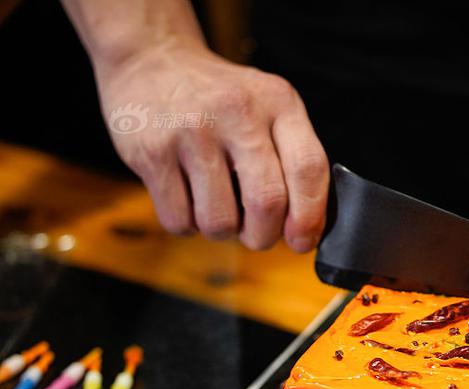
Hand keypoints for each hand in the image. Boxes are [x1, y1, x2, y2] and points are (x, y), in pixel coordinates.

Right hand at [96, 41, 327, 251]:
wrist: (151, 60)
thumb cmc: (223, 100)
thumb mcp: (269, 107)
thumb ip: (294, 157)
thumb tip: (308, 229)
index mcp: (278, 102)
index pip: (308, 168)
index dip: (310, 216)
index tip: (301, 241)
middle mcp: (237, 112)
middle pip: (267, 202)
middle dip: (264, 236)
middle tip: (256, 234)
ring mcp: (191, 131)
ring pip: (220, 220)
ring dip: (222, 232)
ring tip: (217, 208)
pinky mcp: (151, 151)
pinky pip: (179, 219)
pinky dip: (187, 225)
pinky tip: (187, 199)